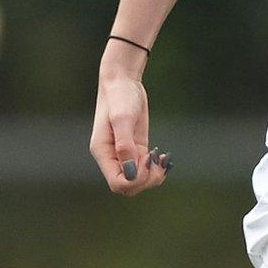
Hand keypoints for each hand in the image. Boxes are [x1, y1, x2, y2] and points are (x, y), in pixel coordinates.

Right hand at [90, 73, 168, 195]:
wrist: (123, 81)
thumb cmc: (120, 96)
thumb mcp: (123, 118)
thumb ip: (125, 145)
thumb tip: (130, 171)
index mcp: (103, 152)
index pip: (116, 183)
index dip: (134, 180)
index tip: (145, 160)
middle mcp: (111, 158)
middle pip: (128, 187)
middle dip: (145, 179)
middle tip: (157, 160)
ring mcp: (124, 155)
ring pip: (137, 182)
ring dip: (153, 176)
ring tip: (162, 159)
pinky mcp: (136, 149)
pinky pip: (145, 170)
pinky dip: (156, 169)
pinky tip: (165, 158)